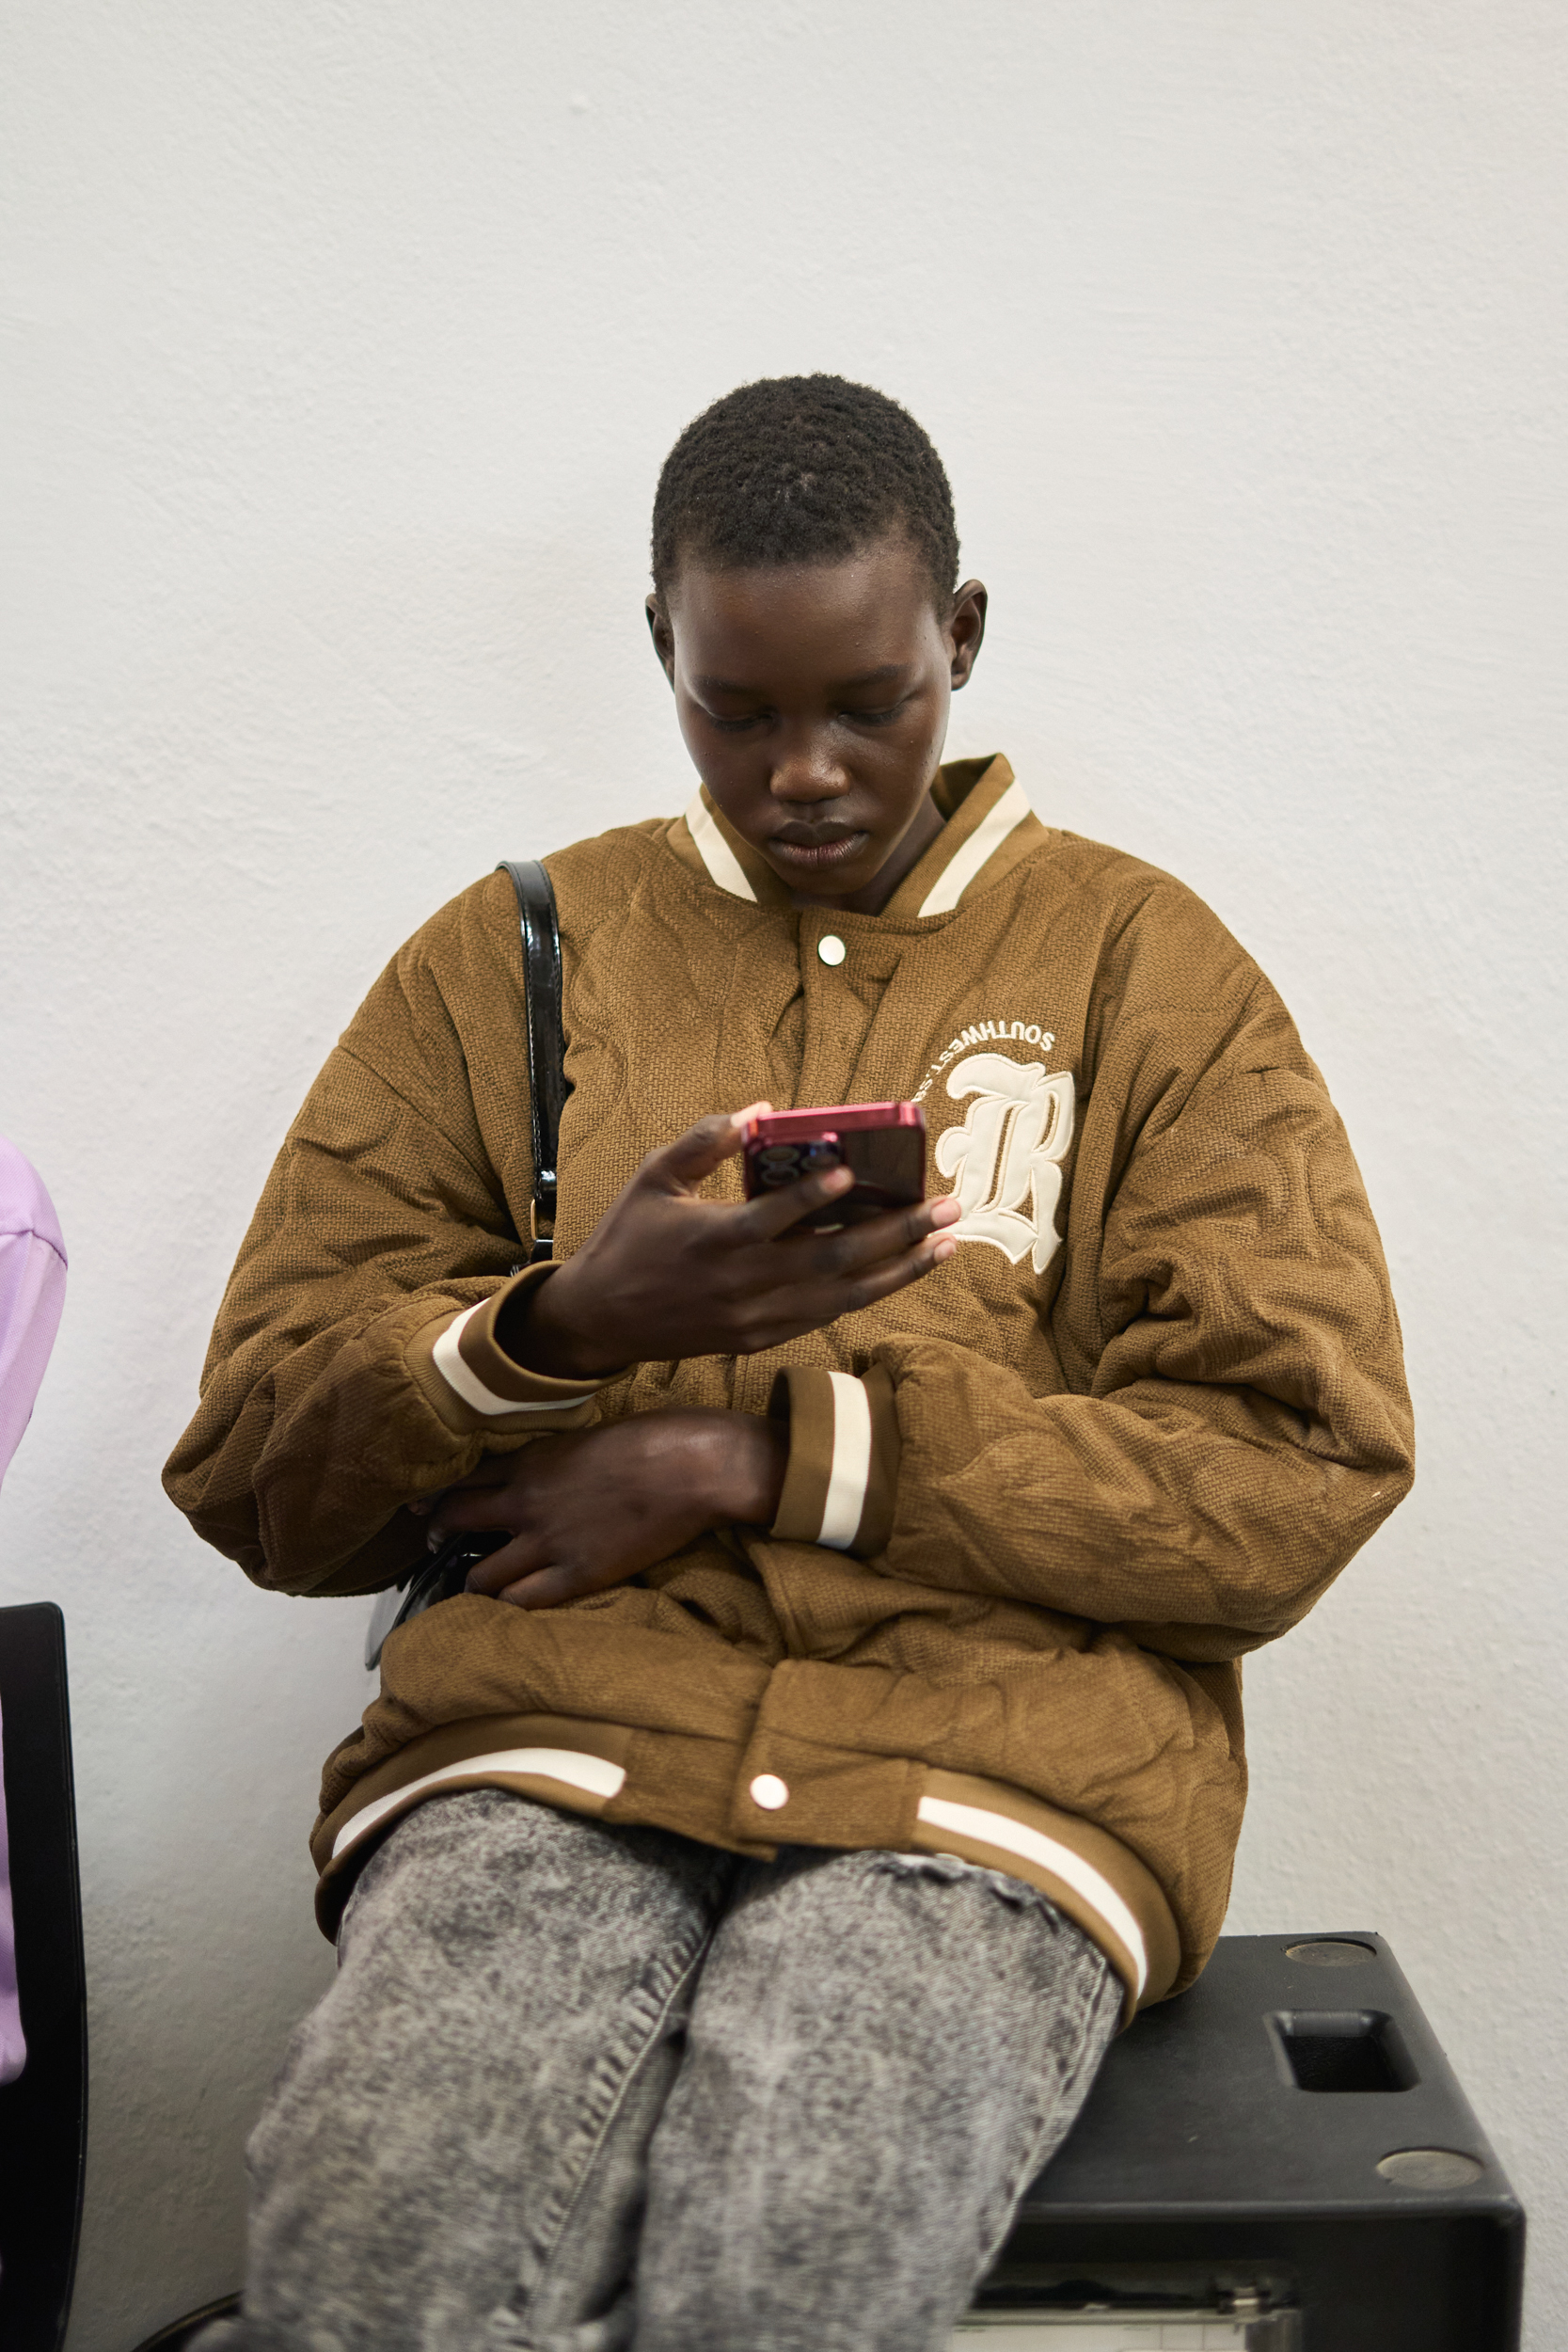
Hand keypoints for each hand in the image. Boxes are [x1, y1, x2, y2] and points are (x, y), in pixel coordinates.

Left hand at [424, 1409, 786, 1608]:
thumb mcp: (588, 1435)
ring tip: (474, 1588)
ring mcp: (549, 1542)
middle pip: (455, 1520)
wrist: (693, 1466)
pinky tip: (508, 1610)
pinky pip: (525, 1602)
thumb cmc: (653, 1438)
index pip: (461, 1478)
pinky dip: (510, 1608)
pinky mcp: (578, 1575)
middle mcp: (526, 1502)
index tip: (423, 1505)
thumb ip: (555, 1456)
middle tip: (438, 1543)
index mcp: (530, 1460)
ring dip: (473, 1583)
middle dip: (439, 1534)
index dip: (435, 1494)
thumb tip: (542, 1470)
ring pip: (482, 1575)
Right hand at [504, 1105, 959, 1377]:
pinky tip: (901, 1271)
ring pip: (842, 1297)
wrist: (600, 1320)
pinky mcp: (761, 1338)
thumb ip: (705, 1142)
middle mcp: (742, 1283)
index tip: (850, 1173)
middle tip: (946, 1207)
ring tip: (946, 1243)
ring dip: (900, 1271)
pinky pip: (825, 1316)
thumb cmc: (629, 1239)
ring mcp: (756, 1317)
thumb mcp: (654, 1178)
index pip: (772, 1218)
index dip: (812, 1198)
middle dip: (896, 1235)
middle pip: (831, 1262)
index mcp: (713, 1238)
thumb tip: (761, 1111)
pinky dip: (867, 1293)